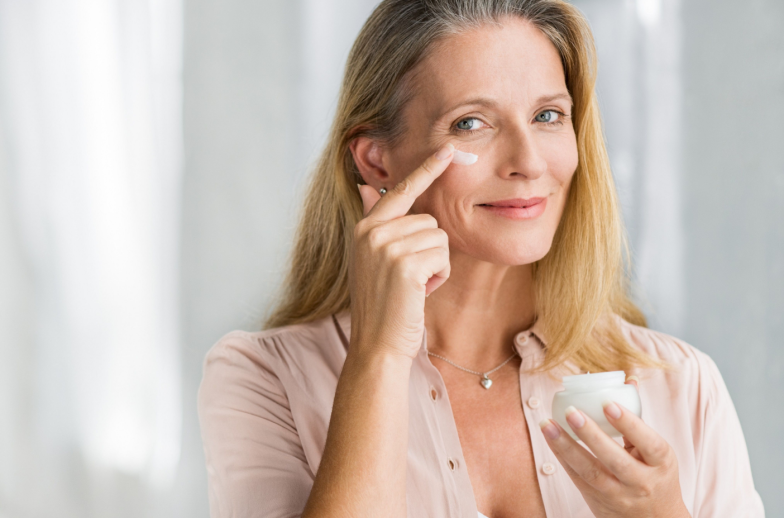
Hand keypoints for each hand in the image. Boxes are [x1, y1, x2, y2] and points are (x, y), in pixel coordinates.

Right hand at [350, 143, 454, 358]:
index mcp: (365, 227)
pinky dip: (439, 276)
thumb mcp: (373, 258)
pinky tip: (420, 292)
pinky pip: (443, 256)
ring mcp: (386, 247)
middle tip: (410, 278)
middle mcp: (372, 232)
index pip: (400, 190)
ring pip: (439, 237)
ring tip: (413, 286)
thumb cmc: (382, 304)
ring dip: (436, 264)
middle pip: (429, 220)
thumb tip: (365, 187)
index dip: (426, 169)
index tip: (448, 148)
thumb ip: (375, 221)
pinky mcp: (404, 264)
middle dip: (430, 249)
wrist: (376, 344)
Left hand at [539, 378, 690, 517]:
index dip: (629, 423)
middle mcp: (642, 482)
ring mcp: (619, 495)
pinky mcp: (598, 501)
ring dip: (566, 446)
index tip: (608, 403)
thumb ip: (637, 418)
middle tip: (571, 411)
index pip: (648, 443)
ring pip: (590, 471)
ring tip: (547, 424)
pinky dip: (562, 457)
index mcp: (661, 463)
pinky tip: (551, 438)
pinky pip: (577, 478)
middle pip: (614, 459)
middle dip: (591, 435)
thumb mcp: (656, 451)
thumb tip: (628, 378)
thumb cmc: (654, 474)